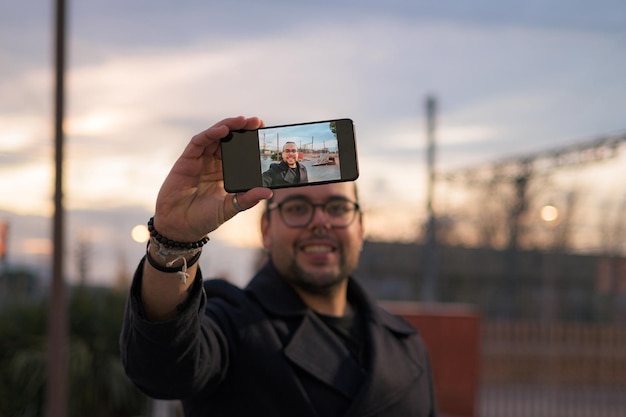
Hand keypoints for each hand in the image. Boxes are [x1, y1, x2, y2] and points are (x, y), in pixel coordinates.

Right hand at [152, 116, 272, 241]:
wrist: (179, 227)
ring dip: (228, 126)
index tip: (265, 133)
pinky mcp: (186, 160)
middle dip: (242, 128)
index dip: (250, 141)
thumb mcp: (230, 208)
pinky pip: (199, 142)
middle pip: (228, 139)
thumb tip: (268, 192)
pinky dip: (211, 133)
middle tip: (257, 122)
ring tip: (242, 121)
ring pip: (214, 136)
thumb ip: (247, 199)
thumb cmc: (204, 218)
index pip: (240, 151)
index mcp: (225, 172)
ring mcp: (200, 160)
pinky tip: (223, 130)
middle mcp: (213, 163)